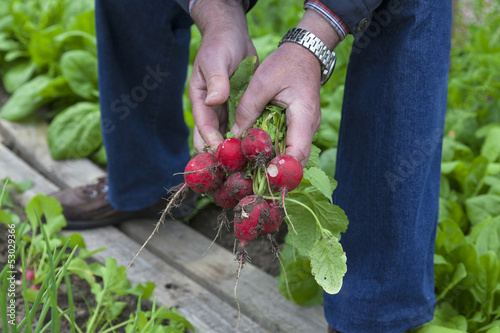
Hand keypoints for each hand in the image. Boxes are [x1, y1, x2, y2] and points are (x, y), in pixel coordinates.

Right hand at [189, 0, 256, 151]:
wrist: (233, 35)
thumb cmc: (220, 44)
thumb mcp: (216, 59)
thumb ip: (216, 79)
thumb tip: (214, 100)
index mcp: (200, 99)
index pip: (204, 126)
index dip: (212, 141)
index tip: (224, 154)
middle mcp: (211, 108)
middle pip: (213, 137)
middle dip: (223, 152)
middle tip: (238, 167)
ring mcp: (225, 110)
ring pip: (228, 135)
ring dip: (237, 148)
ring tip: (251, 162)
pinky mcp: (238, 108)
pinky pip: (242, 127)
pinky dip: (248, 136)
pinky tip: (260, 146)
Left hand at [231, 10, 340, 165]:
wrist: (303, 53)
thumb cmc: (285, 64)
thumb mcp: (261, 82)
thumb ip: (247, 109)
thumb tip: (233, 136)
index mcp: (303, 116)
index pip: (298, 152)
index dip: (282, 168)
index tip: (265, 178)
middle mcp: (307, 128)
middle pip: (295, 160)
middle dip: (275, 173)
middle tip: (251, 182)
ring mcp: (304, 129)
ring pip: (290, 155)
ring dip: (273, 164)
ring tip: (250, 172)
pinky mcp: (297, 128)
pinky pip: (286, 146)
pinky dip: (273, 153)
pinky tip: (255, 155)